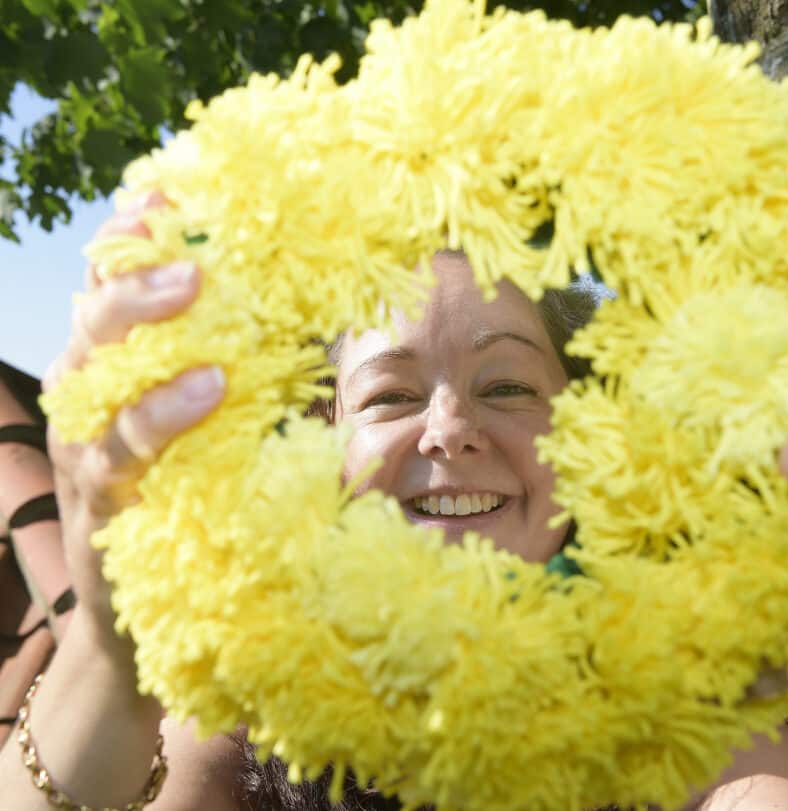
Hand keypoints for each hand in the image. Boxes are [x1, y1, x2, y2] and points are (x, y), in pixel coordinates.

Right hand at [42, 192, 224, 659]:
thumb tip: (311, 320)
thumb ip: (244, 376)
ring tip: (199, 286)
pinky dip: (163, 412)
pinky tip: (210, 388)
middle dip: (136, 269)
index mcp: (117, 374)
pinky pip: (120, 449)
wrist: (148, 614)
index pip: (113, 290)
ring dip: (142, 322)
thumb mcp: (219, 431)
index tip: (166, 192)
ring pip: (92, 372)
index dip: (131, 238)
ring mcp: (85, 452)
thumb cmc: (194, 506)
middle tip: (190, 242)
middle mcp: (89, 403)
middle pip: (93, 316)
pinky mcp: (100, 503)